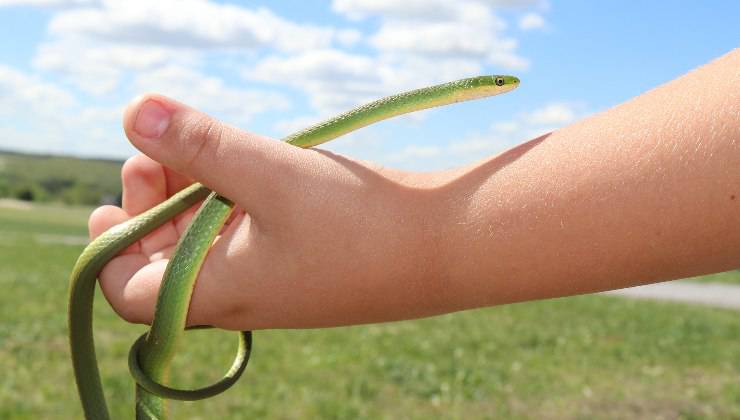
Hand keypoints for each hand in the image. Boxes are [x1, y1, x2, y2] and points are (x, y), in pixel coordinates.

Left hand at [89, 95, 444, 329]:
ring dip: (192, 201)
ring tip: (203, 152)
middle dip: (150, 207)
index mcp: (218, 292)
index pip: (130, 294)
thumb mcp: (266, 171)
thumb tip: (132, 111)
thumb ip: (196, 143)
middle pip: (166, 265)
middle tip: (156, 152)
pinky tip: (248, 172)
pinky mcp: (304, 269)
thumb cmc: (355, 218)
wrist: (447, 248)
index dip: (108, 251)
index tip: (109, 202)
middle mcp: (241, 298)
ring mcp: (275, 286)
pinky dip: (231, 207)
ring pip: (208, 249)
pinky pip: (247, 243)